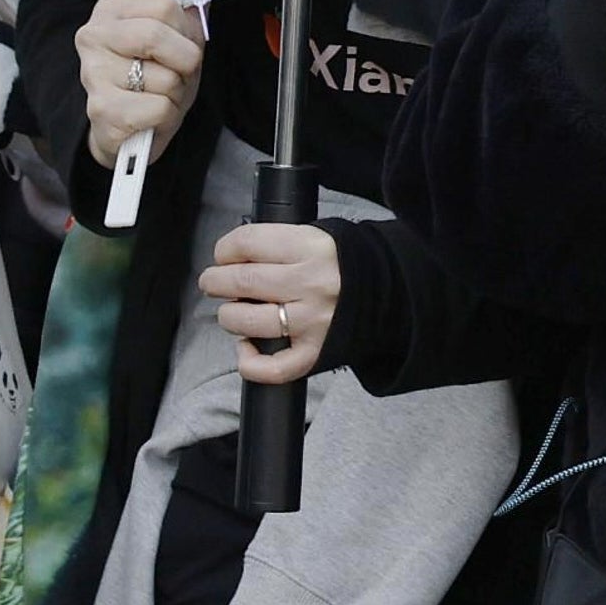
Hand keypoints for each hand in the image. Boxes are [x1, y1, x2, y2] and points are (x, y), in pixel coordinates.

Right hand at [78, 0, 205, 162]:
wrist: (130, 129)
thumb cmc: (153, 79)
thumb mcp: (176, 43)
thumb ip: (187, 21)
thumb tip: (199, 6)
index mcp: (111, 9)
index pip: (165, 6)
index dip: (186, 32)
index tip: (179, 47)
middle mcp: (93, 36)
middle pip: (156, 36)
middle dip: (184, 62)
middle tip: (177, 75)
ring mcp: (92, 74)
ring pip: (165, 77)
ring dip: (176, 93)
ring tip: (159, 96)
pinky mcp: (101, 110)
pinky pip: (160, 108)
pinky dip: (167, 115)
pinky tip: (149, 116)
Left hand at [203, 220, 338, 386]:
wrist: (392, 295)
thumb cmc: (345, 266)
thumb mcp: (321, 237)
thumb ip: (280, 243)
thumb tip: (232, 259)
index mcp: (313, 248)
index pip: (247, 243)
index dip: (224, 249)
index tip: (224, 255)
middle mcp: (311, 284)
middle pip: (241, 281)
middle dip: (215, 281)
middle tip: (213, 282)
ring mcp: (312, 321)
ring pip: (247, 321)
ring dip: (228, 316)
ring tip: (233, 311)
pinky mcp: (314, 353)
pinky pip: (272, 367)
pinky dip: (249, 362)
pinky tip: (246, 348)